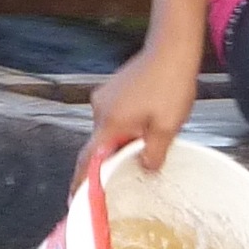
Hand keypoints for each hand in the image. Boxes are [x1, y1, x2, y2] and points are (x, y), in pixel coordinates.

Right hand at [82, 36, 199, 184]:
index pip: (89, 159)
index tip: (75, 199)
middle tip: (125, 173)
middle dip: (111, 159)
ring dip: (123, 140)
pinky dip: (126, 125)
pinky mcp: (114, 88)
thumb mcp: (166, 127)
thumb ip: (153, 153)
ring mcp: (105, 96)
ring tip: (145, 144)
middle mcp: (99, 110)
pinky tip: (146, 124)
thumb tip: (145, 170)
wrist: (172, 50)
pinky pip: (116, 114)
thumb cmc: (170, 87)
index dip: (81, 181)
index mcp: (109, 123)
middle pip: (100, 144)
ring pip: (110, 129)